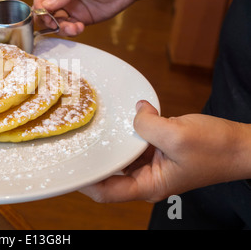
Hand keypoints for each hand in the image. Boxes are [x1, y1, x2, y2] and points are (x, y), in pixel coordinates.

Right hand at [33, 0, 137, 36]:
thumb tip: (46, 5)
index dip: (39, 5)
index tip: (42, 14)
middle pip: (46, 11)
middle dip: (48, 20)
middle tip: (55, 24)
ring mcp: (72, 7)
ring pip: (57, 22)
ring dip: (61, 28)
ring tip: (74, 27)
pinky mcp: (82, 18)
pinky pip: (70, 28)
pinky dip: (72, 31)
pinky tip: (80, 28)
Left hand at [80, 100, 250, 202]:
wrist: (241, 146)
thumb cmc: (217, 150)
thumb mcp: (177, 135)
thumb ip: (147, 125)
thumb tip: (135, 113)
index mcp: (149, 185)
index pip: (107, 191)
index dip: (86, 181)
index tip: (71, 167)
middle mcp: (147, 179)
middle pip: (110, 173)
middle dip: (95, 158)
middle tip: (77, 141)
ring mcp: (152, 165)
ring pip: (122, 156)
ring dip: (113, 142)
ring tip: (95, 127)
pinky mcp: (157, 151)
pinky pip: (136, 143)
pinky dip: (130, 131)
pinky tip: (125, 117)